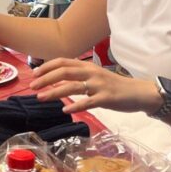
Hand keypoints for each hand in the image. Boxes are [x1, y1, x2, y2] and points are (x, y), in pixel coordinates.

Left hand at [29, 58, 159, 114]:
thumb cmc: (113, 86)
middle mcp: (91, 72)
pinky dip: (76, 105)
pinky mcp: (106, 98)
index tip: (34, 74)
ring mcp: (99, 85)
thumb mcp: (94, 76)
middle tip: (32, 87)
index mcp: (87, 66)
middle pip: (64, 72)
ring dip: (55, 92)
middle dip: (46, 79)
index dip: (47, 67)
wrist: (138, 93)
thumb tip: (56, 80)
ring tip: (41, 97)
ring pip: (73, 86)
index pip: (63, 62)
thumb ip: (78, 76)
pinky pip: (88, 102)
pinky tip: (65, 110)